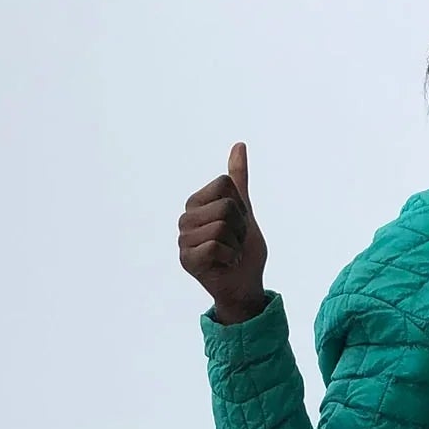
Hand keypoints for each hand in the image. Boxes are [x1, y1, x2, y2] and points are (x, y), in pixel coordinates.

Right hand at [178, 143, 268, 323]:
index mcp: (196, 203)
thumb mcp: (244, 209)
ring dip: (235, 244)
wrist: (245, 284)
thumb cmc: (243, 248)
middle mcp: (185, 219)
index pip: (225, 184)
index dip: (241, 205)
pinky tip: (224, 264)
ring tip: (229, 253)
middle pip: (225, 205)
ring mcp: (183, 240)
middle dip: (240, 227)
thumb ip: (238, 179)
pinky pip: (214, 246)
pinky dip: (229, 257)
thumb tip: (239, 145)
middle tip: (234, 241)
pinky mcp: (186, 260)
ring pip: (221, 227)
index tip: (238, 223)